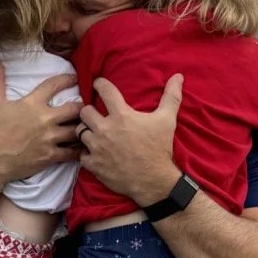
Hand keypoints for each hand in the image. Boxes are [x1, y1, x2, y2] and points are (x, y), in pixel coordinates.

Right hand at [0, 59, 81, 183]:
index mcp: (33, 103)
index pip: (55, 84)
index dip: (68, 79)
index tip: (75, 78)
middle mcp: (45, 118)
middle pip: (75, 108)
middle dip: (82, 107)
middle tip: (86, 108)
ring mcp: (50, 138)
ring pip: (77, 130)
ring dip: (82, 128)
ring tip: (86, 127)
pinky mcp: (51, 155)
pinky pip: (72, 152)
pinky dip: (79, 150)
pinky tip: (81, 148)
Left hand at [78, 75, 183, 206]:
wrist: (154, 181)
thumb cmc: (159, 149)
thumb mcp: (167, 120)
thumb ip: (171, 96)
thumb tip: (178, 76)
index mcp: (121, 115)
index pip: (104, 90)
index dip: (99, 84)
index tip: (98, 84)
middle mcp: (105, 129)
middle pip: (84, 111)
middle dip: (89, 111)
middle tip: (95, 114)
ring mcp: (97, 148)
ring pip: (79, 131)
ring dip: (85, 131)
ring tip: (93, 133)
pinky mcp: (94, 164)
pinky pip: (80, 154)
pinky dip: (85, 153)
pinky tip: (93, 152)